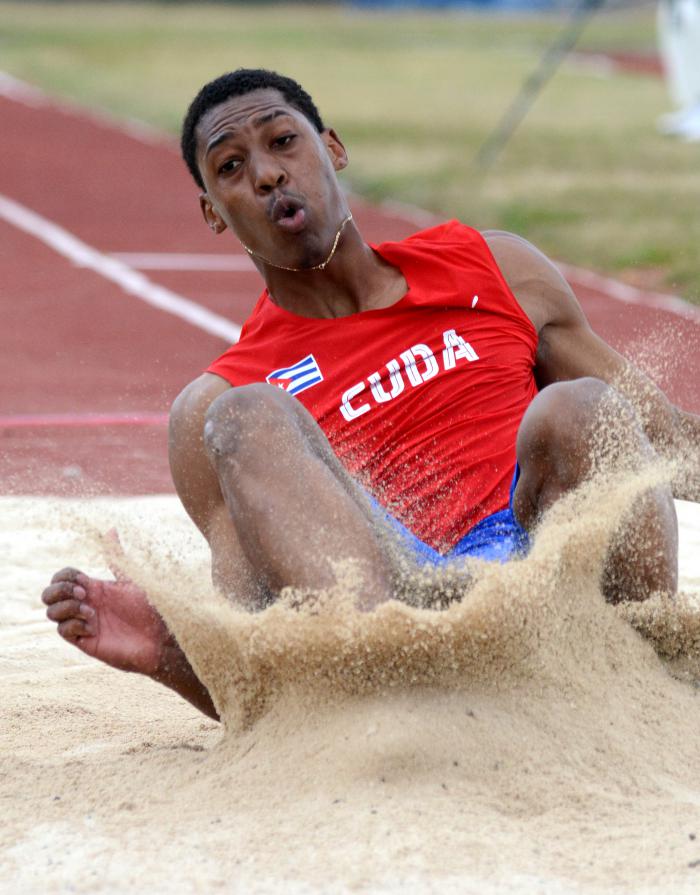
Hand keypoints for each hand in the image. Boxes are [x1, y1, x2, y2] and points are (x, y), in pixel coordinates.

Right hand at [41, 564, 170, 676]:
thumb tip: (111, 529)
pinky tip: (94, 627)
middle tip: (84, 593)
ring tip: (92, 613)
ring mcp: (82, 622)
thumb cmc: (150, 608)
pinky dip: (74, 625)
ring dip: (68, 608)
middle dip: (59, 590)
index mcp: (94, 588)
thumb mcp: (133, 578)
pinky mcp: (85, 640)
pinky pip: (63, 631)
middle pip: (48, 594)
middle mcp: (84, 604)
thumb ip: (118, 556)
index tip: (85, 580)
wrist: (159, 637)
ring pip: (51, 612)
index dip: (65, 576)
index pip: (61, 577)